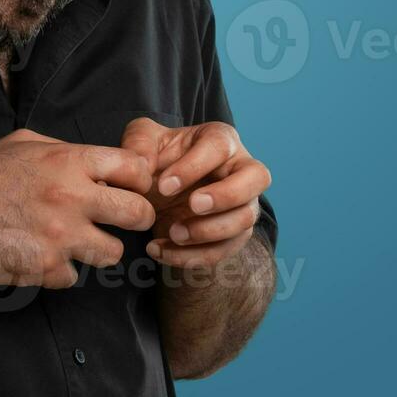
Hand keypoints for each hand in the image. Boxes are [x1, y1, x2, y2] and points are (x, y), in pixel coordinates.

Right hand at [0, 128, 155, 288]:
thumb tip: (96, 164)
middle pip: (138, 214)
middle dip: (138, 218)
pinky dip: (62, 271)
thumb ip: (64, 150)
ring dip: (100, 250)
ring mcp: (61, 237)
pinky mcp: (46, 268)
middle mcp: (71, 198)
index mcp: (68, 162)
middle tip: (128, 221)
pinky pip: (75, 277)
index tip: (132, 188)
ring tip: (81, 242)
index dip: (139, 180)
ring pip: (114, 253)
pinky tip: (44, 256)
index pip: (135, 169)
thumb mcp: (24, 143)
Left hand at [119, 119, 271, 268]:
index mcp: (221, 140)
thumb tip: (142, 165)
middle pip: (257, 178)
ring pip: (245, 219)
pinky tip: (161, 251)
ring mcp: (244, 203)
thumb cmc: (160, 158)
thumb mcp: (143, 141)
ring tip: (172, 234)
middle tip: (193, 206)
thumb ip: (139, 144)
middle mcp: (241, 169)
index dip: (194, 167)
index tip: (164, 186)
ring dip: (209, 232)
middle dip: (226, 195)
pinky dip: (194, 256)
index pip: (220, 147)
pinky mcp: (234, 234)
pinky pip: (226, 250)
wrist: (161, 190)